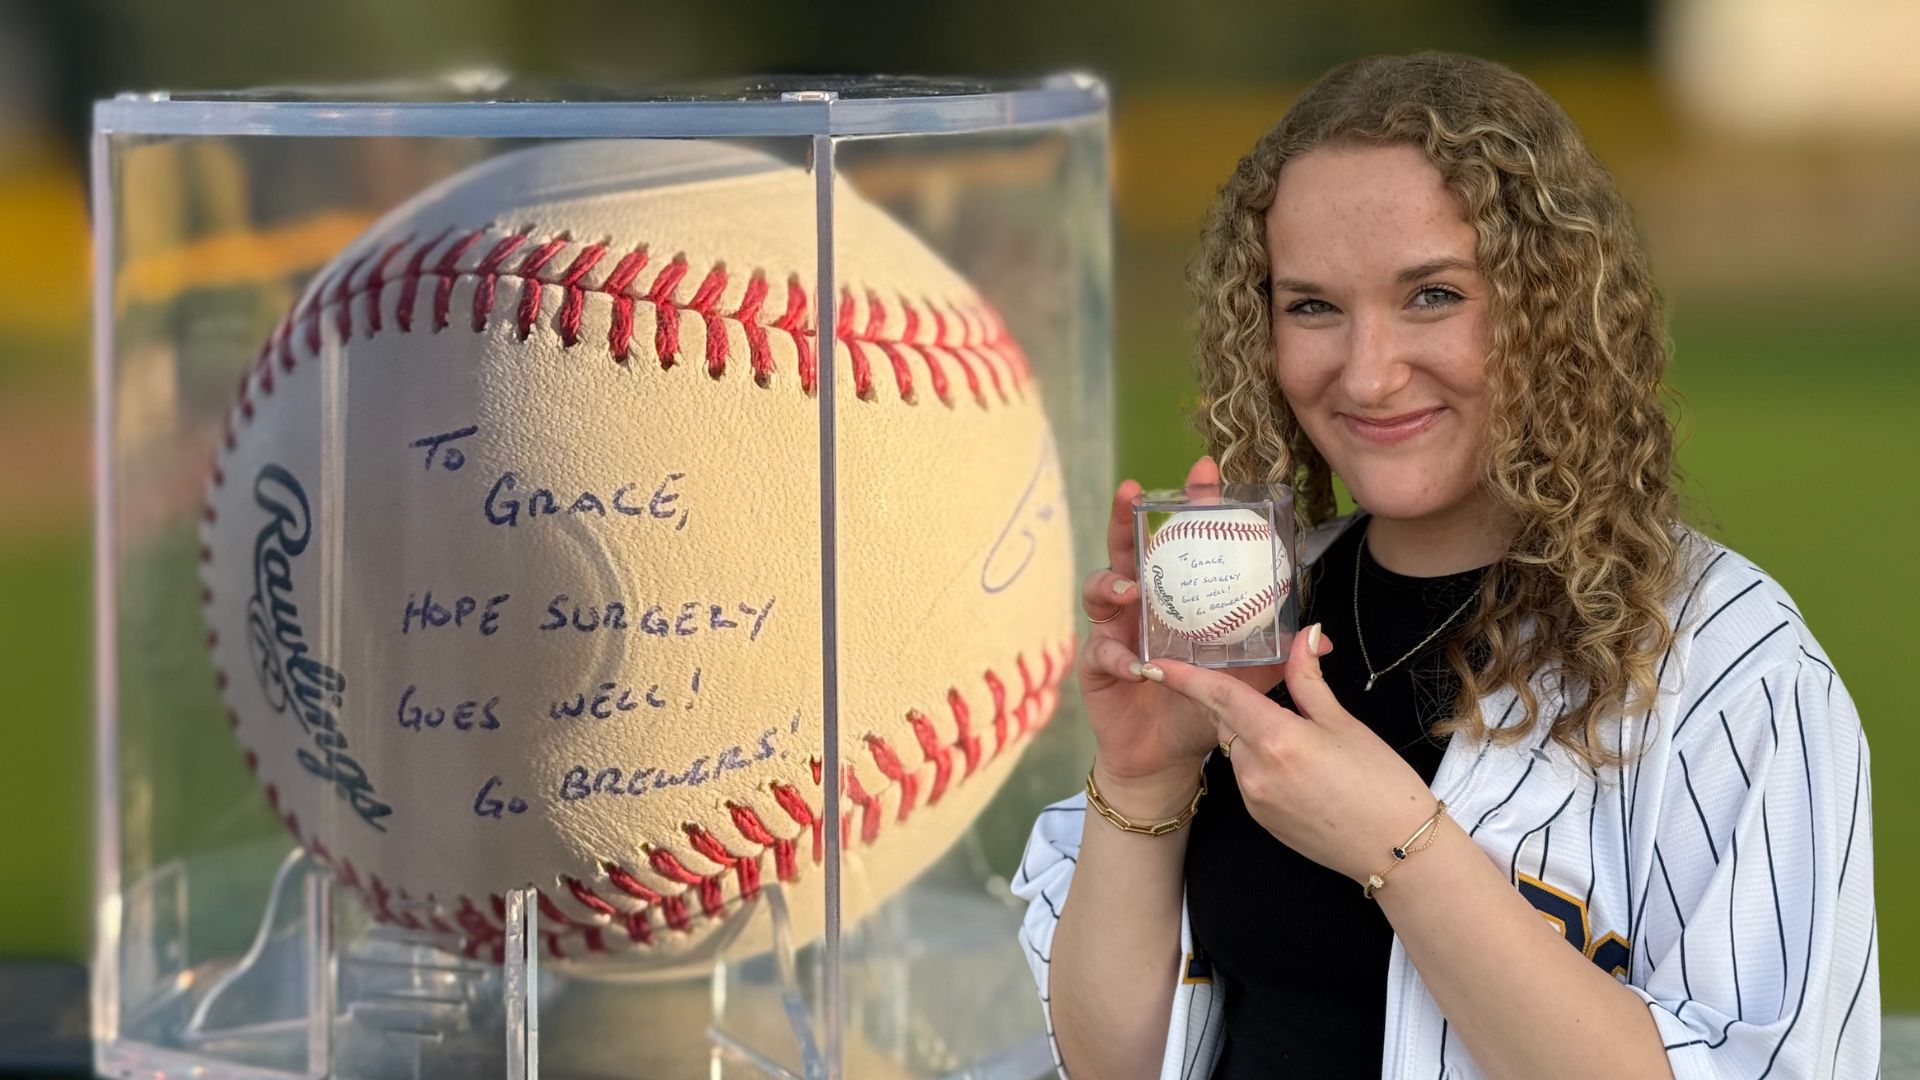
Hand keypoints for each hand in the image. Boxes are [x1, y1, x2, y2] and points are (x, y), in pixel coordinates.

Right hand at [1076, 455, 1328, 792]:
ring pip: (1100, 591)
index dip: (1190, 504)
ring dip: (1112, 583)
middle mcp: (1138, 606)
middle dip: (1127, 518)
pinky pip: (1101, 653)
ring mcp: (1113, 632)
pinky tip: (1135, 662)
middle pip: (1127, 550)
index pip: (1180, 541)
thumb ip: (1276, 653)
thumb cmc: (1203, 705)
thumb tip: (1322, 636)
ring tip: (1130, 588)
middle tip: (1133, 492)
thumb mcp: (1247, 676)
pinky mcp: (1096, 668)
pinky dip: (1118, 655)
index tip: (1206, 471)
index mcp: (1173, 597)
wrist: (1168, 757)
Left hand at [1147, 622, 1436, 882]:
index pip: (1219, 696)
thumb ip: (1309, 679)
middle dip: (1241, 707)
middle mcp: (1256, 771)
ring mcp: (1254, 799)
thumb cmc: (1380, 782)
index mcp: (1277, 739)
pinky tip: (1304, 774)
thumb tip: (1303, 634)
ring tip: (1309, 749)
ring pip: (1238, 751)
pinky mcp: (1260, 819)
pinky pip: (1250, 778)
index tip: (1155, 662)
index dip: (1185, 676)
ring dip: (1257, 738)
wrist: (1396, 849)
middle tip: (1279, 703)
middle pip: (1227, 722)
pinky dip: (1264, 765)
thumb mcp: (1344, 722)